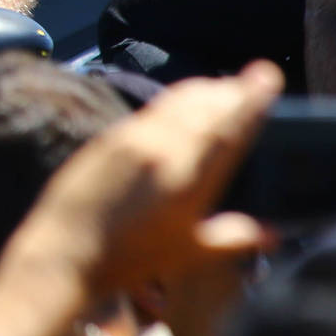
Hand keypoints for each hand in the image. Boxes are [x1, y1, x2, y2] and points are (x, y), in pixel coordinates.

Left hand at [5, 64, 281, 293]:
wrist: (64, 254)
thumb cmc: (127, 260)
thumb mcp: (187, 254)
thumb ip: (232, 238)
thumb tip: (271, 233)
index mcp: (186, 180)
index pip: (227, 128)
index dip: (250, 99)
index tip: (266, 76)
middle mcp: (159, 151)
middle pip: (203, 106)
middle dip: (230, 91)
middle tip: (250, 82)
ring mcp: (130, 140)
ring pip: (175, 102)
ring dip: (202, 91)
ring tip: (221, 87)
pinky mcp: (108, 139)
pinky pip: (150, 110)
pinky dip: (172, 102)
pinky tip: (179, 105)